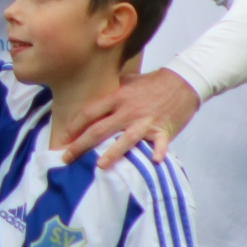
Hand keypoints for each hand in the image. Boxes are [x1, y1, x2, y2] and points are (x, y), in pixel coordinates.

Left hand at [58, 68, 200, 168]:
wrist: (183, 81)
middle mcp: (128, 111)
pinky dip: (158, 152)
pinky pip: (160, 144)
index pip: (89, 113)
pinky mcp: (163, 130)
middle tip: (66, 158)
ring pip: (126, 139)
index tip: (62, 138)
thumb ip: (111, 89)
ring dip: (113, 153)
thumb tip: (93, 95)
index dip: (74, 126)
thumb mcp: (128, 80)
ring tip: (99, 165)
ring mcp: (146, 122)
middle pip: (100, 129)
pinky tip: (153, 161)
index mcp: (118, 98)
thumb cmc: (153, 82)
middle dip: (80, 145)